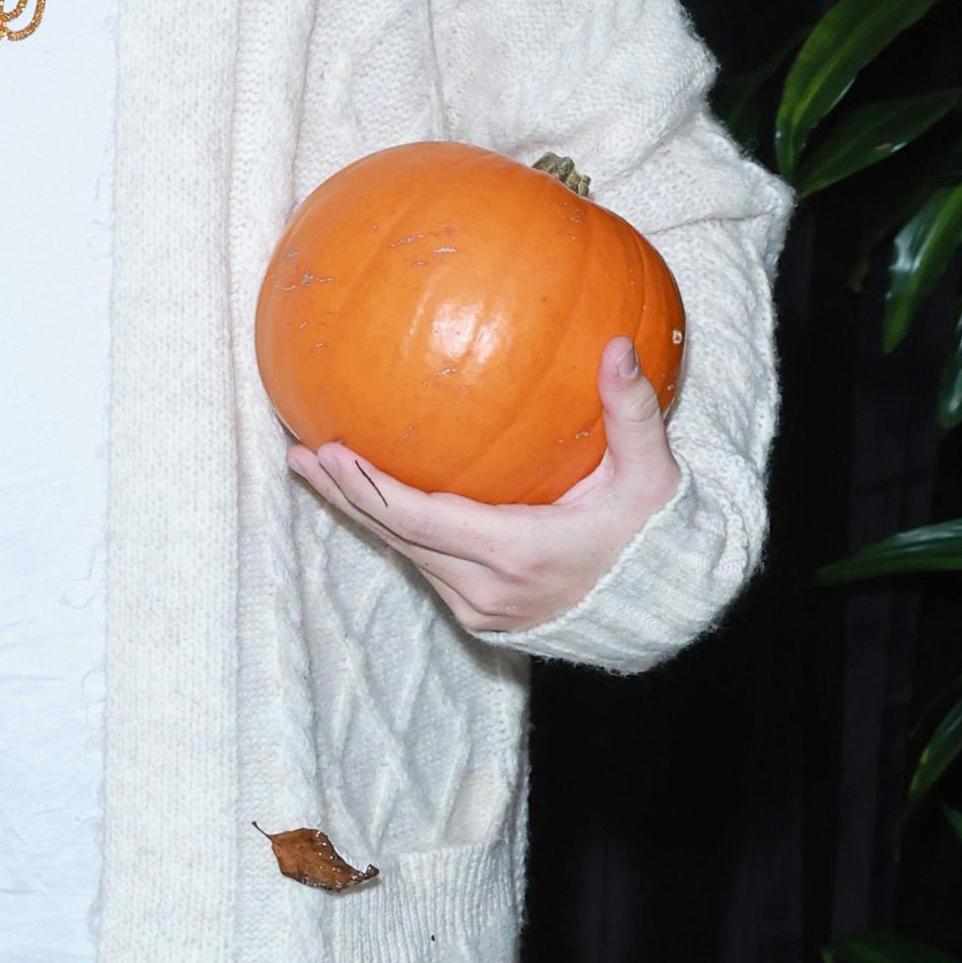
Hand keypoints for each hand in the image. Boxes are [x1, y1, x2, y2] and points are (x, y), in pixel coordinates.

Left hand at [287, 339, 680, 632]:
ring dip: (360, 512)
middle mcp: (488, 590)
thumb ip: (632, 412)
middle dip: (344, 495)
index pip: (421, 520)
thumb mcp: (650, 475)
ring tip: (315, 468)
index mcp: (519, 553)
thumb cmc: (656, 537)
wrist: (662, 610)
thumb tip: (618, 347)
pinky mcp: (478, 615)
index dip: (370, 488)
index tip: (329, 452)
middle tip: (299, 452)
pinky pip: (423, 563)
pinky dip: (393, 528)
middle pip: (397, 538)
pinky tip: (365, 492)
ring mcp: (479, 610)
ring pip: (405, 554)